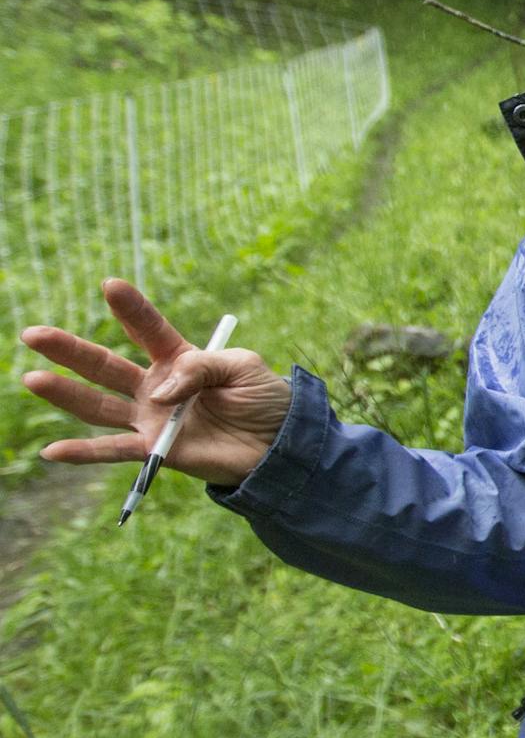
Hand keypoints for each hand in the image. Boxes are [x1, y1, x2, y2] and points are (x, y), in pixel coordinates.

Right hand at [20, 278, 292, 488]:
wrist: (280, 445)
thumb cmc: (265, 400)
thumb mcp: (242, 367)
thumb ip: (200, 369)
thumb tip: (160, 393)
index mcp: (179, 357)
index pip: (147, 329)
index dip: (130, 309)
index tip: (110, 285)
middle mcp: (156, 386)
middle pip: (105, 366)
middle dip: (69, 350)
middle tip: (33, 334)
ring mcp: (150, 418)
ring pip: (98, 406)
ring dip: (65, 394)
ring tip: (32, 379)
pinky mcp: (155, 448)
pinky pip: (113, 450)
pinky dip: (83, 453)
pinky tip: (52, 451)